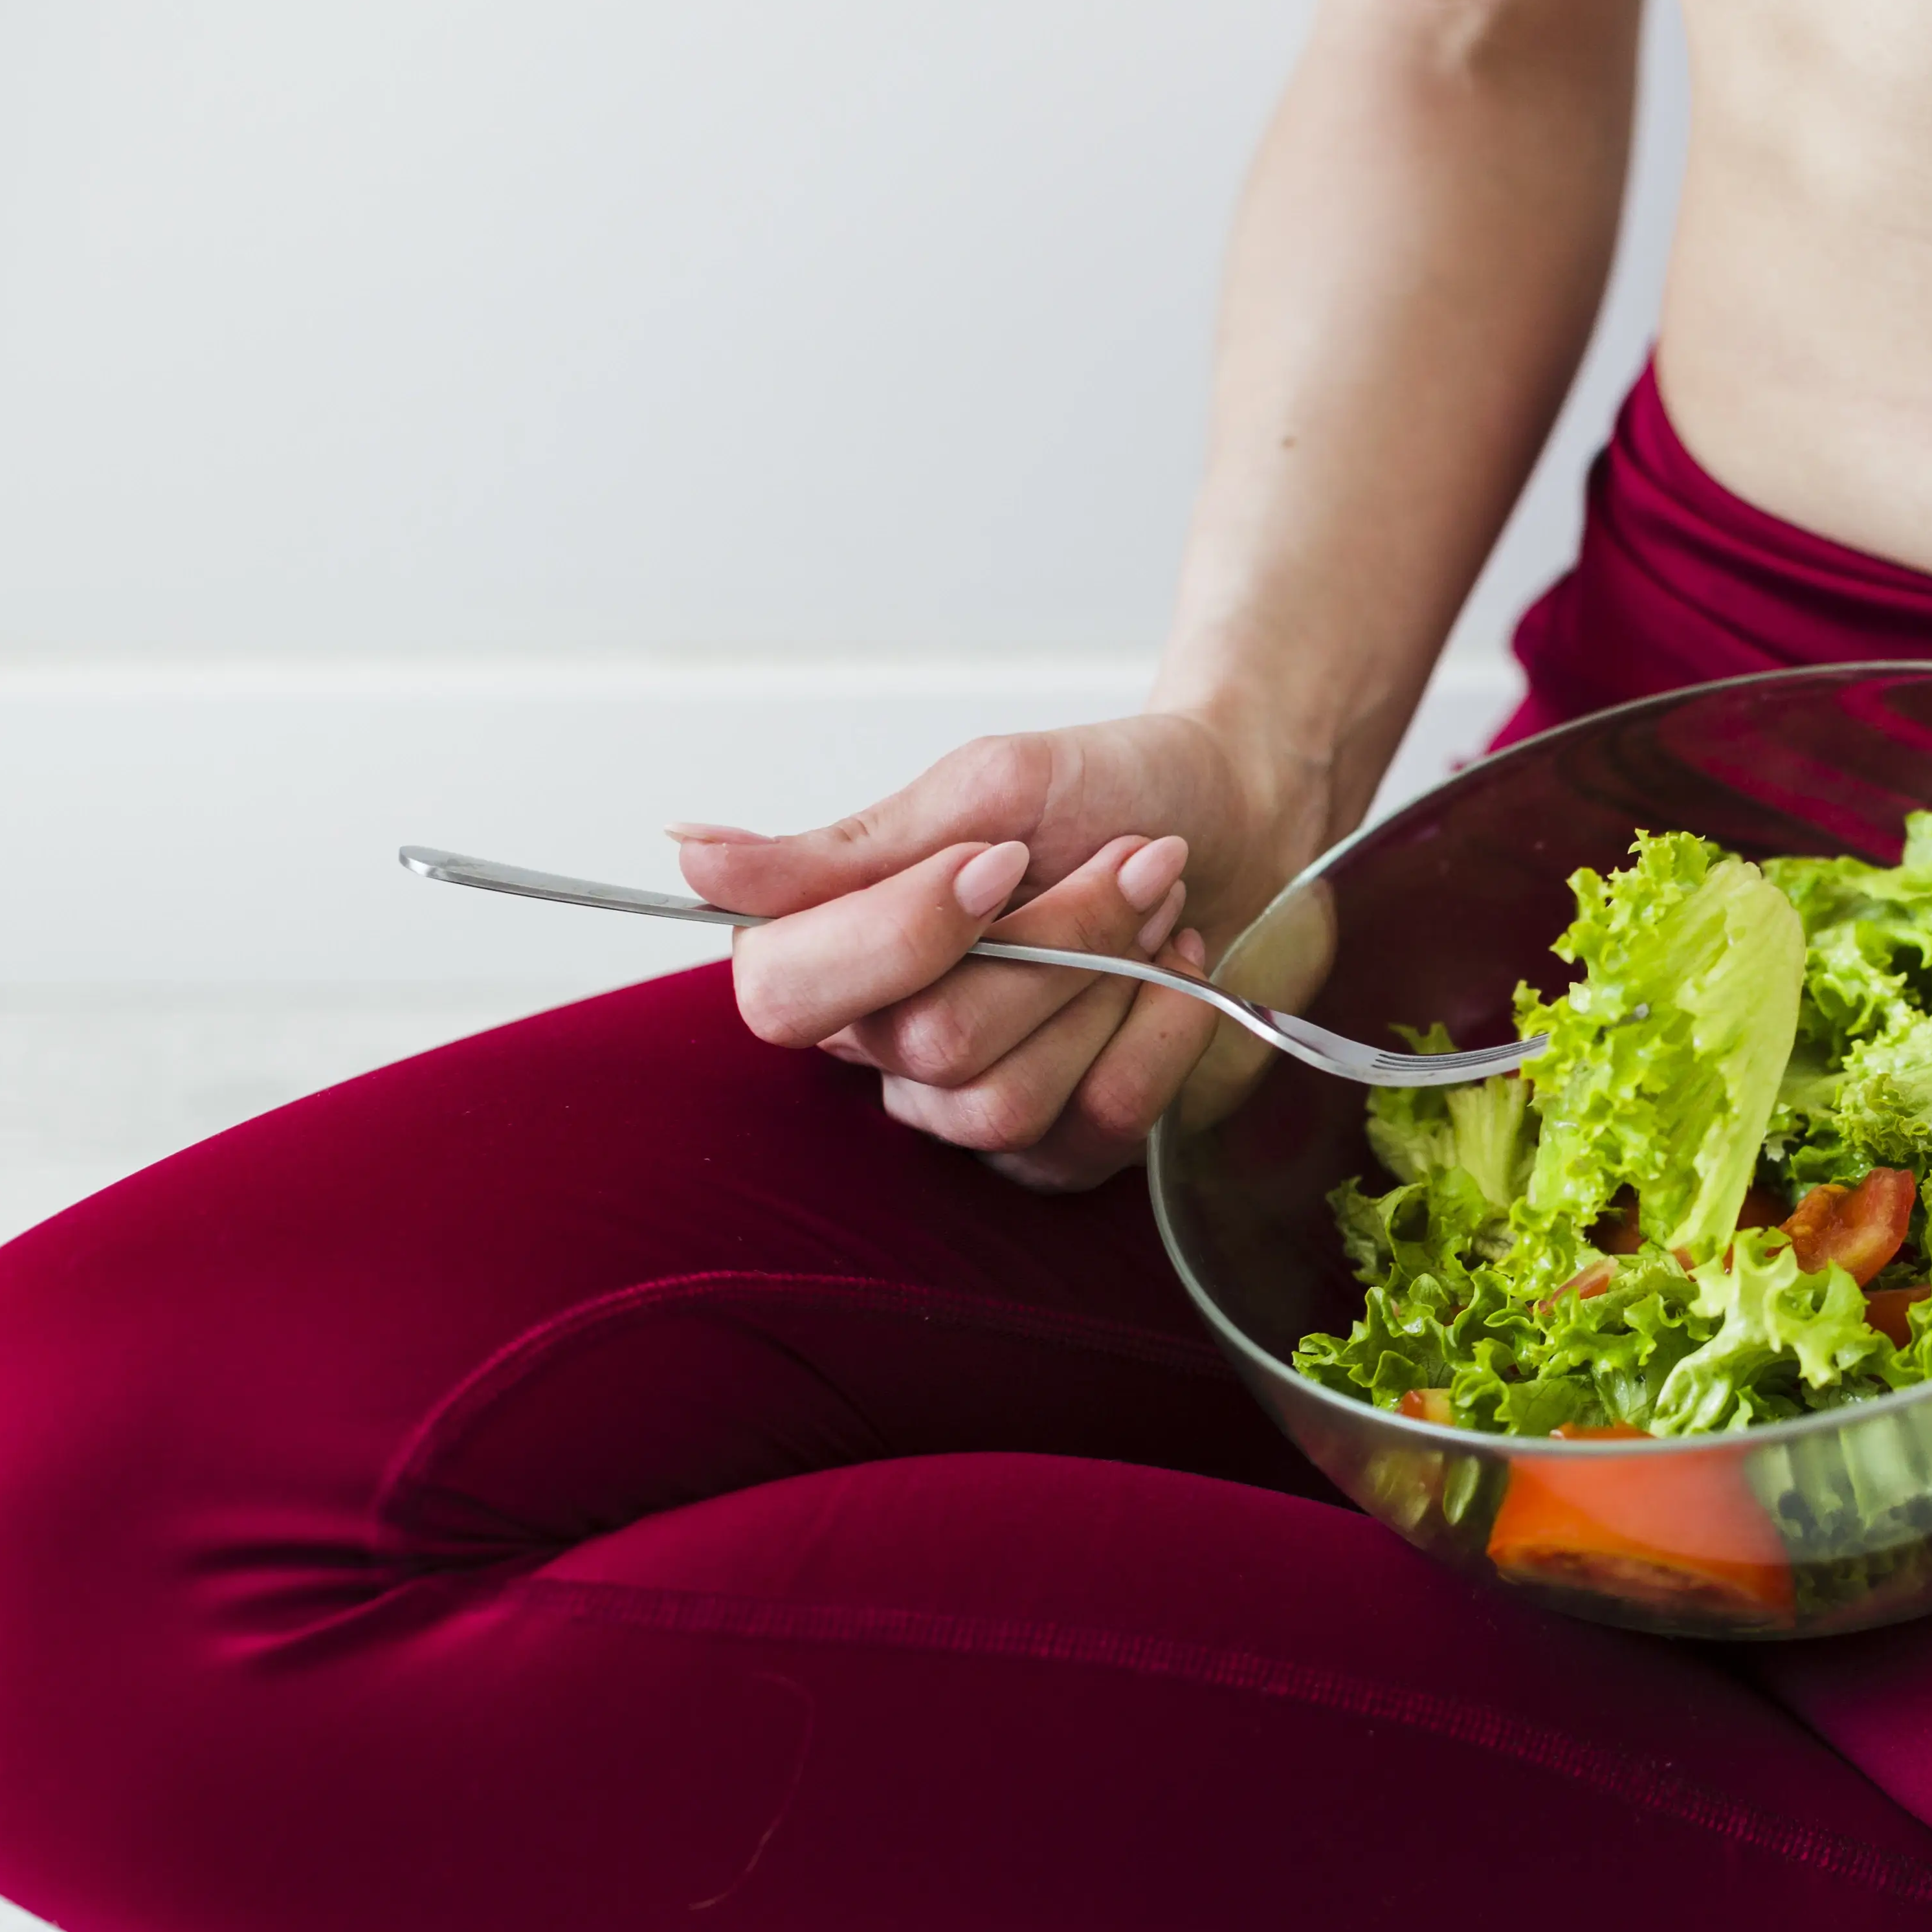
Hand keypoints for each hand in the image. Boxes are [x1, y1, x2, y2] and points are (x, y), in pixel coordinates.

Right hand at [673, 711, 1330, 1190]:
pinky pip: (1096, 1128)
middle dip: (1056, 945)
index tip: (1001, 858)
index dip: (902, 934)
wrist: (1241, 814)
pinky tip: (1180, 968)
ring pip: (1008, 1102)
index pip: (784, 994)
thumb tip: (691, 857)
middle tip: (1128, 866)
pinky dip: (1163, 1033)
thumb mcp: (983, 788)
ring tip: (1153, 908)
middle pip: (932, 1045)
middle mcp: (887, 1044)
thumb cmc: (1111, 790)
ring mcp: (973, 1106)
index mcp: (835, 945)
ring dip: (1111, 986)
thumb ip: (847, 850)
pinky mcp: (1067, 1143)